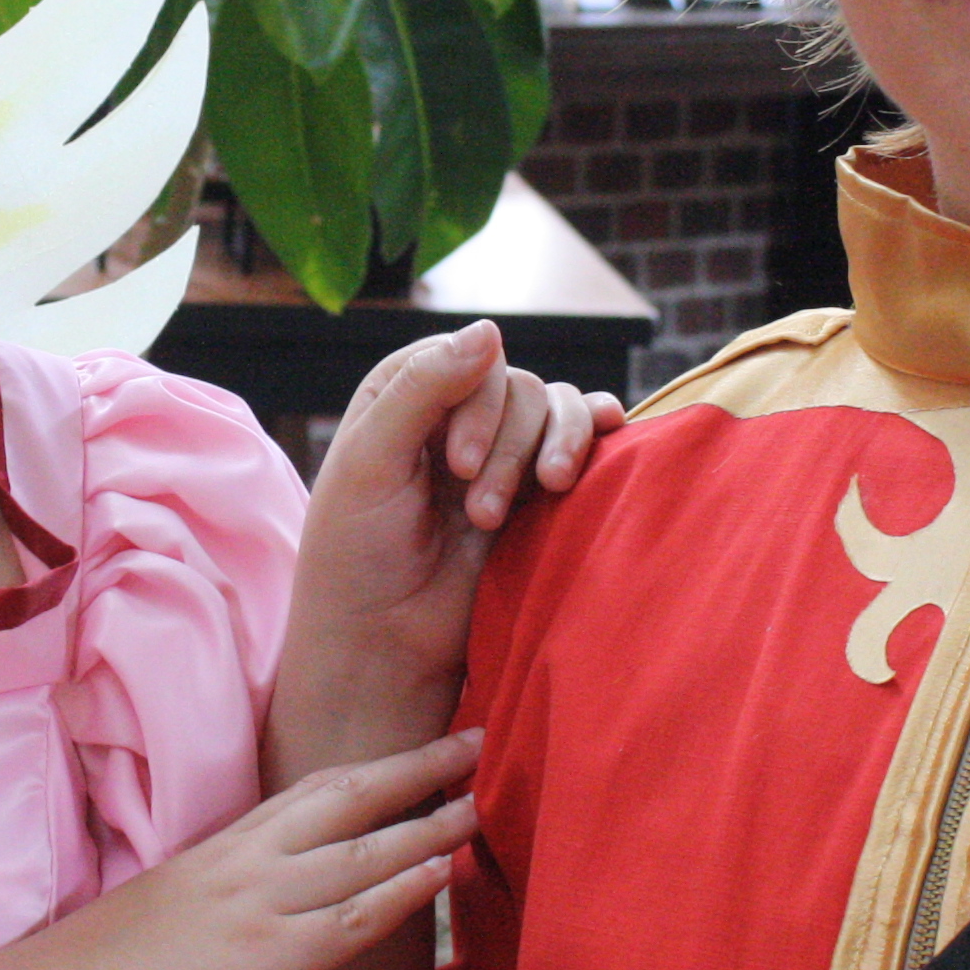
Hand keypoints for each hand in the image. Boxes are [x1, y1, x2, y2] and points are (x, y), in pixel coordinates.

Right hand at [29, 730, 479, 969]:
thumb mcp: (165, 912)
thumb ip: (216, 902)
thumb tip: (248, 920)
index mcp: (219, 848)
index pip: (311, 792)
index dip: (371, 769)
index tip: (417, 750)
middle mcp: (245, 862)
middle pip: (348, 796)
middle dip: (416, 767)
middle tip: (474, 740)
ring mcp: (259, 906)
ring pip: (364, 851)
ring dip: (429, 825)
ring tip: (481, 804)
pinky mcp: (267, 959)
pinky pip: (353, 919)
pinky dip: (403, 891)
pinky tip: (442, 874)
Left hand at [277, 322, 621, 770]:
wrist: (384, 642)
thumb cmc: (357, 552)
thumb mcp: (372, 461)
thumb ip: (424, 389)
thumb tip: (492, 328)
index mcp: (404, 392)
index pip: (467, 357)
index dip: (475, 401)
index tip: (455, 465)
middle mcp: (456, 412)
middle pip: (518, 385)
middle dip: (506, 446)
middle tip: (478, 513)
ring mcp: (501, 452)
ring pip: (555, 408)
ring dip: (550, 450)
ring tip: (533, 500)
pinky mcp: (536, 492)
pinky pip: (584, 439)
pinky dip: (597, 430)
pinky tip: (612, 432)